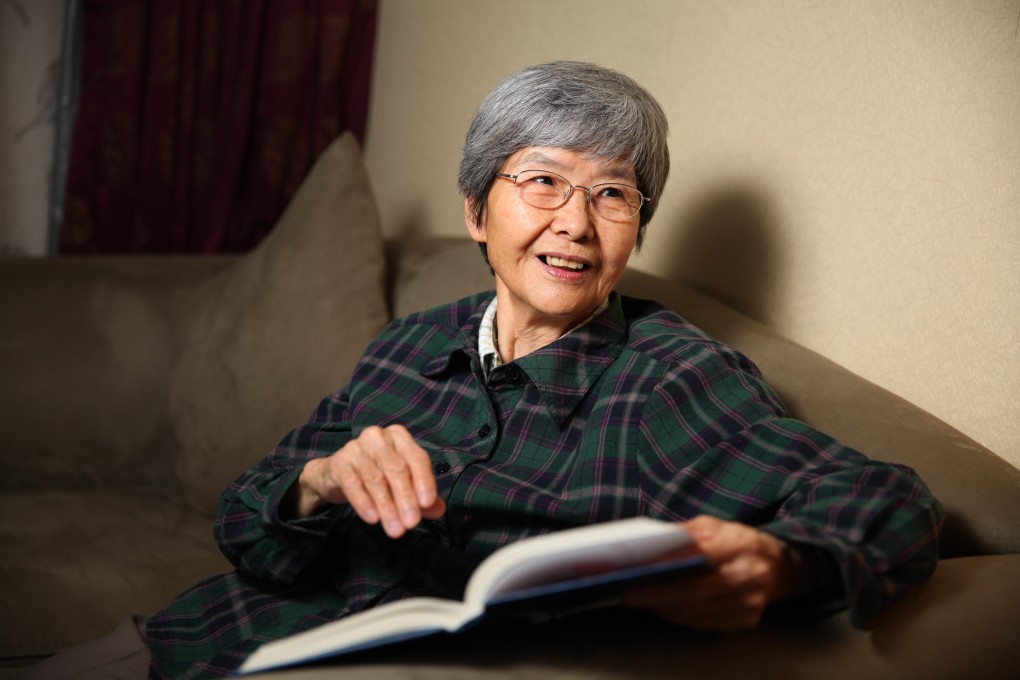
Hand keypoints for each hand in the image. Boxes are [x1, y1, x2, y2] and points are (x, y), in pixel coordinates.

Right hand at [287, 425, 445, 537]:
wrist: (337, 473)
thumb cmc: (378, 474)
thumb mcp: (402, 483)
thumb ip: (422, 496)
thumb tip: (439, 510)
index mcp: (400, 437)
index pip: (417, 458)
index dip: (424, 481)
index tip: (427, 504)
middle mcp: (379, 437)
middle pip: (397, 469)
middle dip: (406, 499)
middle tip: (411, 524)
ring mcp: (357, 447)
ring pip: (375, 479)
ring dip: (387, 507)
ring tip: (395, 530)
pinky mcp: (340, 462)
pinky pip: (353, 484)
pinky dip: (364, 502)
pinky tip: (372, 519)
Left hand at [623, 515, 815, 630]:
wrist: (778, 568)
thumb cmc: (738, 542)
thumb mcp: (716, 525)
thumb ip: (687, 532)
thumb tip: (653, 543)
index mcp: (742, 544)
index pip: (700, 555)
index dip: (668, 563)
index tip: (640, 568)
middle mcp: (750, 576)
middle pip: (696, 592)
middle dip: (658, 595)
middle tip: (629, 593)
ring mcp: (750, 603)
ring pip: (697, 612)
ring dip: (663, 608)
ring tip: (639, 600)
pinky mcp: (745, 621)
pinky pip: (704, 623)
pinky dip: (678, 616)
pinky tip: (661, 608)